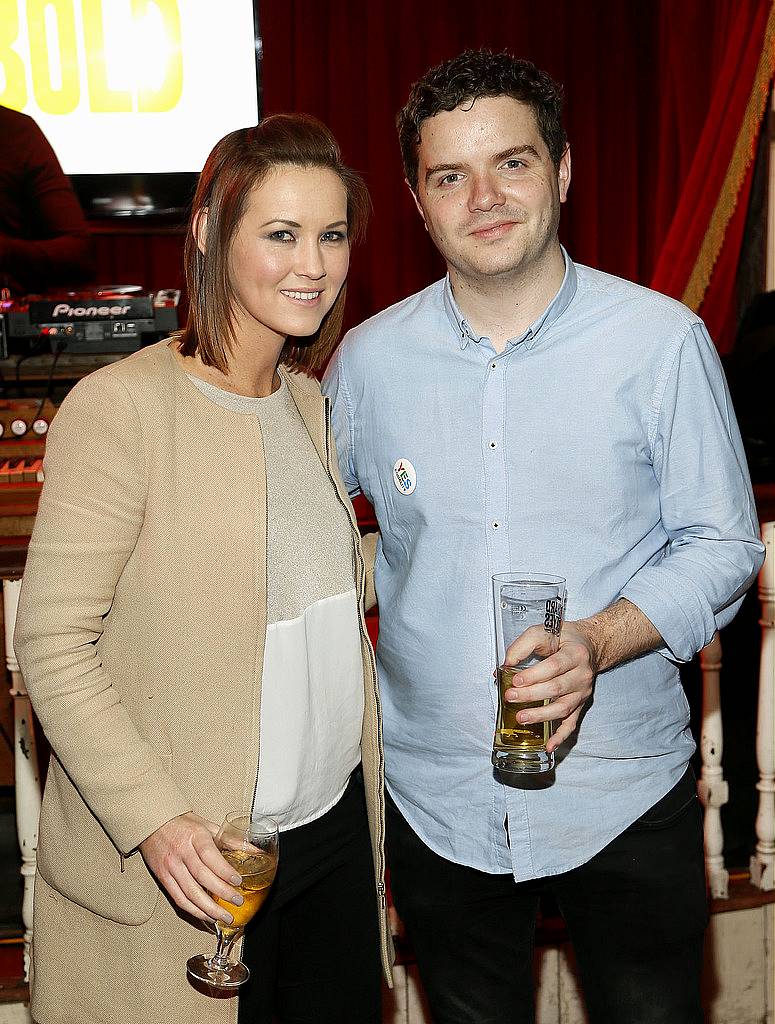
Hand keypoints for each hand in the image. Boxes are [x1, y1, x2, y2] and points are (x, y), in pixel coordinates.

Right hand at [139, 812, 243, 924]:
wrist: (152, 823)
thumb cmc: (182, 823)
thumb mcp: (207, 826)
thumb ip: (230, 840)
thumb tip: (255, 850)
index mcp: (195, 836)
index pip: (210, 857)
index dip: (224, 871)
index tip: (238, 882)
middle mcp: (182, 852)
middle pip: (202, 877)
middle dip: (221, 893)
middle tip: (237, 901)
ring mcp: (171, 867)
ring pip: (190, 892)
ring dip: (208, 908)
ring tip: (224, 916)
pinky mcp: (163, 878)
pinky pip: (178, 898)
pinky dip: (193, 910)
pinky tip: (206, 915)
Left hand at [503, 620, 598, 751]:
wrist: (590, 645)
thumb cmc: (564, 639)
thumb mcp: (543, 632)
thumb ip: (523, 645)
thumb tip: (507, 664)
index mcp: (574, 654)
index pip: (553, 667)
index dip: (534, 676)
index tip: (515, 681)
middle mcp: (582, 675)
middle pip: (556, 688)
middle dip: (531, 695)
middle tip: (511, 697)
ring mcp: (582, 692)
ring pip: (563, 708)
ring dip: (541, 716)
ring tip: (522, 718)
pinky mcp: (580, 705)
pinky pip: (572, 723)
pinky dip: (561, 736)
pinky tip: (549, 744)